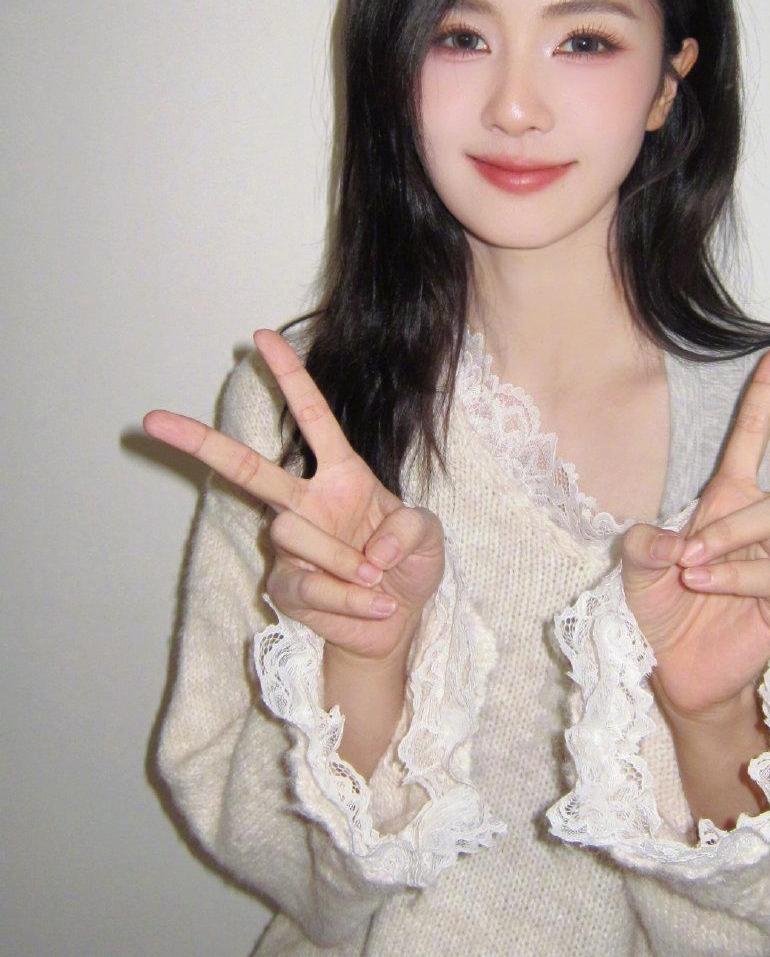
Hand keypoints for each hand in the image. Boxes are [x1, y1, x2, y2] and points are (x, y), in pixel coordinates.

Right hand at [143, 329, 444, 666]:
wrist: (400, 620)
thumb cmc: (408, 566)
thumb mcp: (427, 536)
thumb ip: (409, 530)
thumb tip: (370, 553)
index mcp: (341, 475)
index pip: (312, 417)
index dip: (290, 377)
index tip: (263, 336)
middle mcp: (306, 503)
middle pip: (246, 467)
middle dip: (200, 443)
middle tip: (153, 419)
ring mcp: (291, 546)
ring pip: (291, 532)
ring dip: (342, 558)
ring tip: (374, 577)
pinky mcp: (287, 586)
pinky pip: (309, 586)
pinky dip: (349, 599)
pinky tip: (375, 603)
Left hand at [621, 345, 769, 724]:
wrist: (678, 672)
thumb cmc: (666, 611)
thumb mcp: (640, 571)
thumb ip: (645, 546)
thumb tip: (670, 540)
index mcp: (730, 500)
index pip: (752, 439)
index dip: (766, 396)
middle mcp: (766, 523)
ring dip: (731, 534)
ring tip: (690, 563)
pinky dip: (733, 572)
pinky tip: (704, 581)